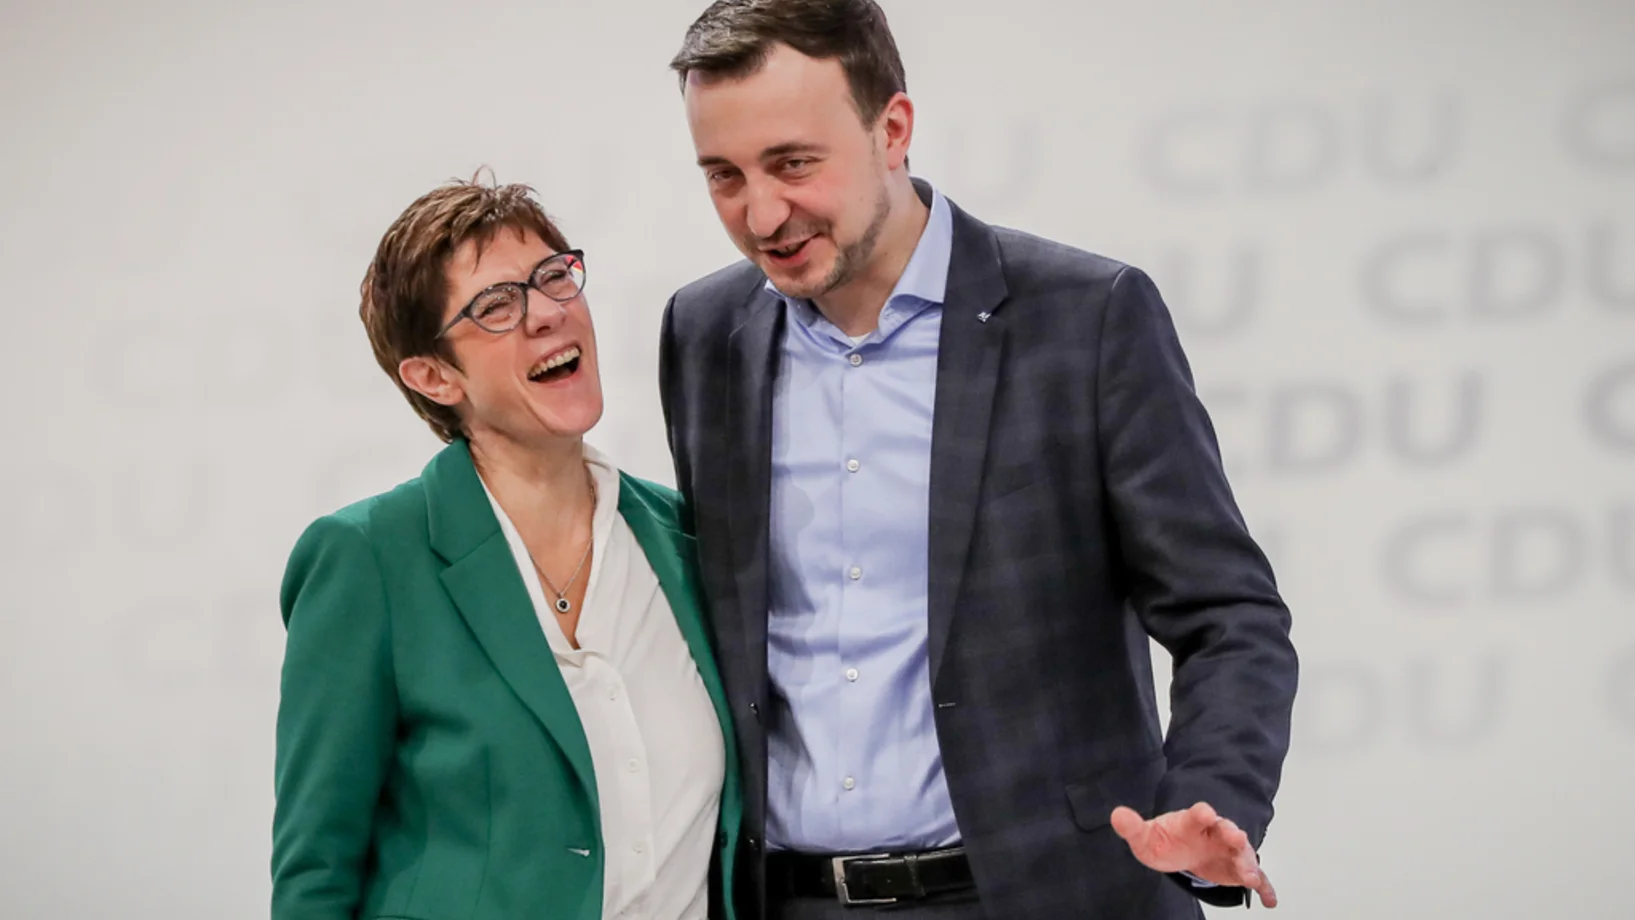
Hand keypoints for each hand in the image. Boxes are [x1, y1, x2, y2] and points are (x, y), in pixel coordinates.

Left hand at [1110, 802, 1277, 907]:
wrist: (1180, 849)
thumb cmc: (1165, 839)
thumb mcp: (1145, 836)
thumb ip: (1132, 827)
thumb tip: (1116, 815)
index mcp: (1191, 821)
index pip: (1196, 814)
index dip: (1200, 813)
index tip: (1204, 811)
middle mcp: (1214, 832)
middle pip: (1225, 829)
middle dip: (1231, 832)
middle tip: (1236, 836)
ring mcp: (1228, 850)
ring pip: (1242, 853)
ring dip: (1248, 862)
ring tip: (1251, 876)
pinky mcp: (1237, 869)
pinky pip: (1255, 877)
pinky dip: (1265, 887)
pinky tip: (1271, 900)